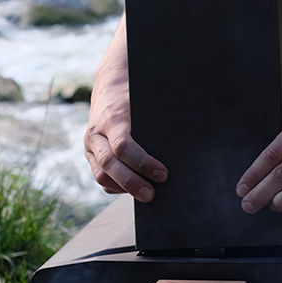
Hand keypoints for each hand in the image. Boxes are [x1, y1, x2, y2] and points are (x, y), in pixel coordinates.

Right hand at [83, 27, 167, 201]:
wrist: (109, 86)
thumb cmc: (136, 95)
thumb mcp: (145, 100)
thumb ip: (160, 118)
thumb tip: (191, 137)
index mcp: (112, 119)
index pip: (124, 146)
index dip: (144, 163)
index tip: (164, 174)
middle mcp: (96, 134)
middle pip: (110, 165)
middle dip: (132, 183)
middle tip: (152, 195)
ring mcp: (90, 147)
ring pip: (101, 176)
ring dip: (124, 189)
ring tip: (146, 196)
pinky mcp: (91, 156)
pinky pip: (101, 179)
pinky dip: (117, 188)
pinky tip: (134, 191)